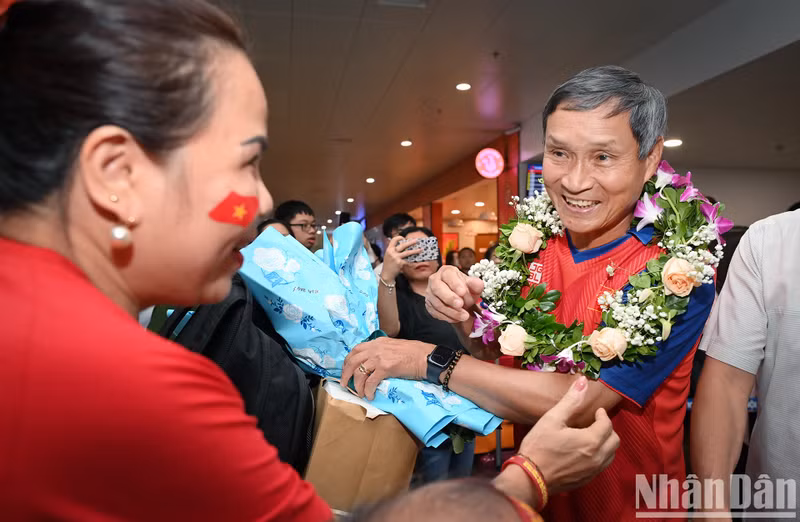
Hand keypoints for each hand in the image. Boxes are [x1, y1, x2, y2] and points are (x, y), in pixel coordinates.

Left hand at [341, 337, 432, 399]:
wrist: (426, 357)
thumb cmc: (413, 353)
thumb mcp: (393, 347)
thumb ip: (381, 351)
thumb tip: (372, 363)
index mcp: (377, 342)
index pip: (355, 350)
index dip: (347, 362)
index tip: (346, 371)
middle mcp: (375, 348)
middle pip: (352, 361)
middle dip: (346, 374)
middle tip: (345, 385)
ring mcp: (379, 357)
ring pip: (359, 372)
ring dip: (357, 385)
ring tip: (360, 393)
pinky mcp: (386, 368)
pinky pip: (371, 381)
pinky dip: (368, 390)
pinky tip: (371, 395)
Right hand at [380, 236, 421, 281]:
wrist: (387, 274)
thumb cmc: (388, 265)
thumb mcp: (388, 255)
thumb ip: (394, 250)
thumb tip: (403, 246)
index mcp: (389, 249)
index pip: (393, 240)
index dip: (399, 237)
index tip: (404, 238)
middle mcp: (392, 253)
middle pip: (402, 245)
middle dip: (410, 242)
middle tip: (416, 240)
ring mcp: (396, 258)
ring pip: (407, 252)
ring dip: (415, 251)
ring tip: (421, 249)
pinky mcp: (400, 263)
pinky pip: (408, 260)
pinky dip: (412, 260)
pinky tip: (417, 260)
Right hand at [425, 265, 483, 322]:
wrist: (459, 299)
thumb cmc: (465, 289)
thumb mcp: (473, 285)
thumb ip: (476, 284)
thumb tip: (478, 284)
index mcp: (446, 272)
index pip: (448, 275)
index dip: (455, 284)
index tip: (463, 292)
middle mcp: (435, 280)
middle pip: (437, 288)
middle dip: (450, 298)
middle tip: (461, 305)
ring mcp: (430, 293)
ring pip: (437, 303)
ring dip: (451, 311)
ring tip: (464, 316)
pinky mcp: (429, 305)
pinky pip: (436, 312)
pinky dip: (447, 317)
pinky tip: (457, 318)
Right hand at [520, 376, 619, 493]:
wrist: (530, 477)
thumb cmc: (539, 446)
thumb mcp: (553, 419)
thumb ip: (571, 400)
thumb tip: (583, 381)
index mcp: (591, 441)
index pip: (607, 424)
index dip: (603, 415)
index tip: (596, 411)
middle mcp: (597, 458)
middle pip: (614, 440)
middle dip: (607, 429)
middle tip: (595, 422)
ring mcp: (593, 471)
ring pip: (611, 455)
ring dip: (606, 443)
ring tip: (591, 436)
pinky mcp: (587, 480)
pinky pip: (602, 466)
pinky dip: (600, 456)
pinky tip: (585, 451)